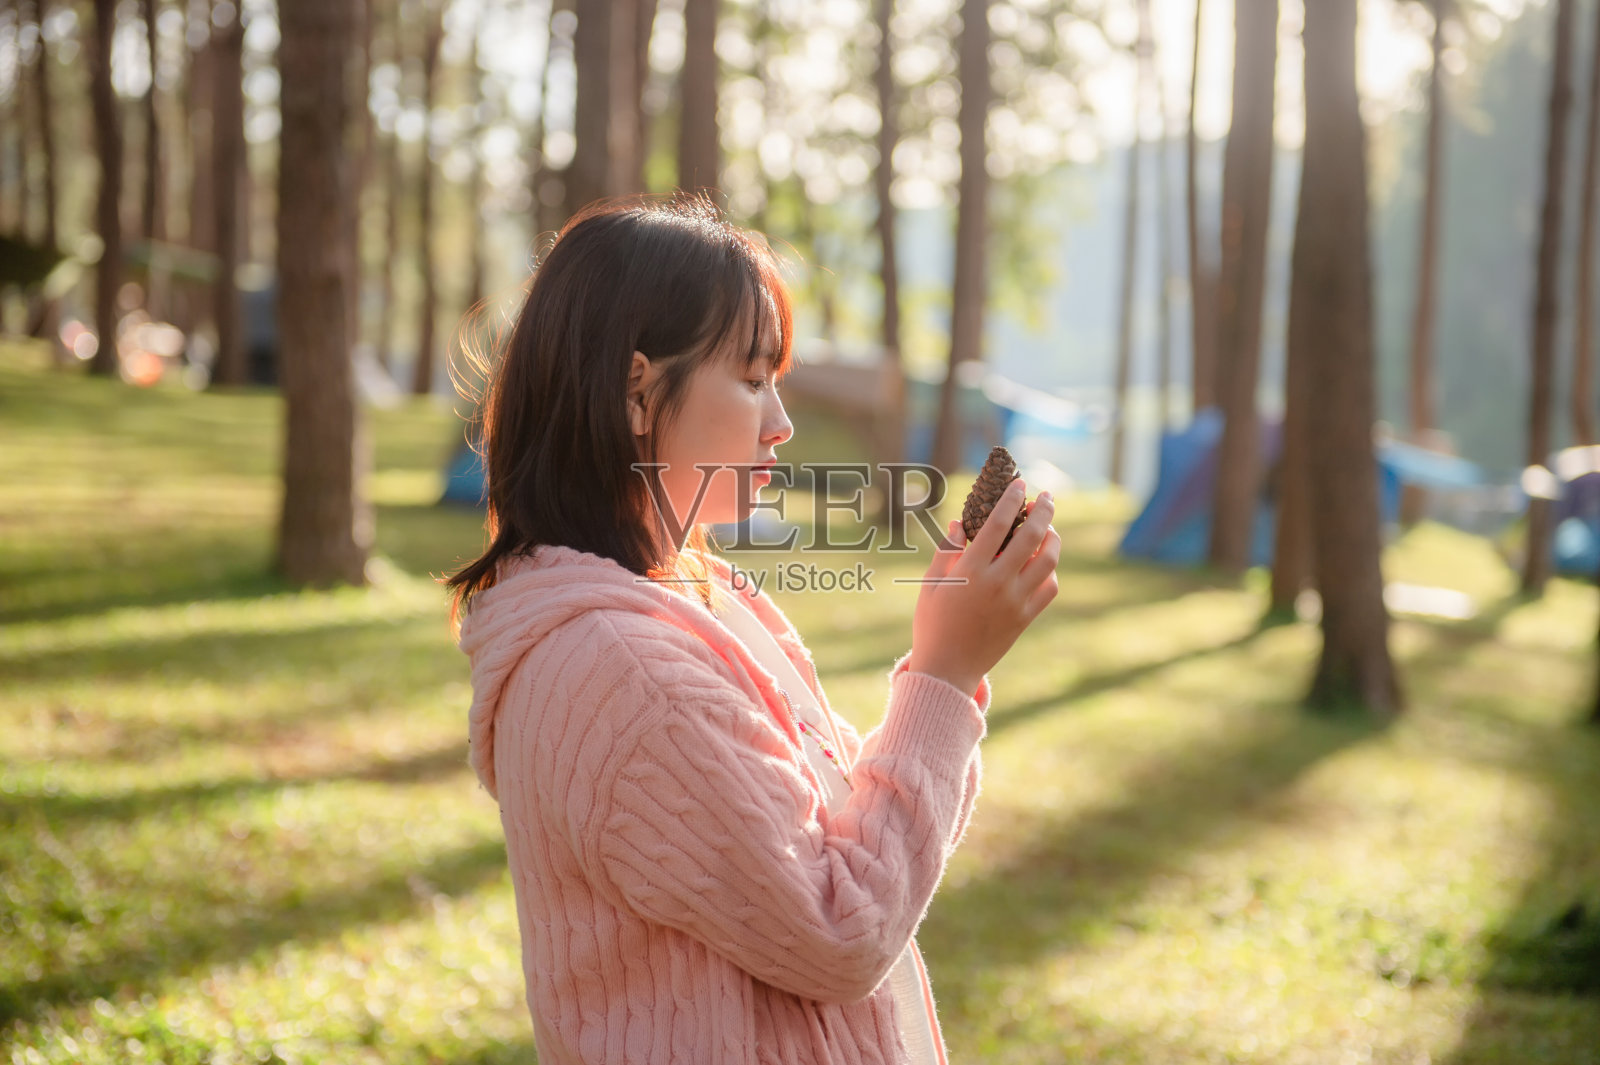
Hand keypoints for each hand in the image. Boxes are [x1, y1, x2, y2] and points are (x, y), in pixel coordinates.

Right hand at [906, 479, 1059, 698]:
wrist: (948, 670)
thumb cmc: (932, 624)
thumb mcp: (931, 584)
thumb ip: (946, 551)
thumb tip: (959, 524)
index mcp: (971, 571)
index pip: (999, 524)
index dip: (1012, 500)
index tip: (1020, 484)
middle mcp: (998, 583)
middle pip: (1032, 537)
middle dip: (1044, 511)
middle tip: (1046, 497)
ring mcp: (1015, 602)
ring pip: (1048, 562)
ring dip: (1053, 539)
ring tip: (1049, 529)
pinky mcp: (1025, 618)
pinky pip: (1048, 588)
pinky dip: (1050, 572)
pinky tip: (1043, 563)